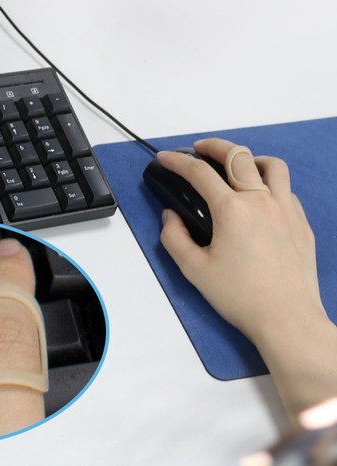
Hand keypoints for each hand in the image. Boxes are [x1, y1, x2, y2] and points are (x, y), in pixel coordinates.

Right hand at [158, 138, 336, 418]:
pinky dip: (270, 183)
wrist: (288, 319)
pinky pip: (286, 190)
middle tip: (199, 148)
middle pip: (238, 155)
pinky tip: (260, 198)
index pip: (199, 172)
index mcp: (231, 209)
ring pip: (272, 165)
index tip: (164, 159)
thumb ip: (174, 238)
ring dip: (250, 158)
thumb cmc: (240, 296)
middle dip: (214, 146)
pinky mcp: (302, 224)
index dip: (176, 161)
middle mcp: (260, 201)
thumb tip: (170, 216)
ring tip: (238, 166)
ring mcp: (286, 210)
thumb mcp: (194, 270)